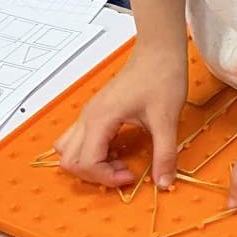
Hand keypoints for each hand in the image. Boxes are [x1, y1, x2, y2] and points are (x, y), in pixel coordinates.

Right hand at [55, 39, 186, 188]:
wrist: (159, 52)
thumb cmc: (161, 78)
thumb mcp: (166, 120)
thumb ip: (164, 154)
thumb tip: (164, 183)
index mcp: (100, 119)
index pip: (85, 163)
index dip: (106, 177)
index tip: (131, 176)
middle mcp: (88, 117)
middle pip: (69, 160)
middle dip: (95, 174)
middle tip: (125, 172)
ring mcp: (89, 114)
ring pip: (69, 150)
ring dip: (89, 163)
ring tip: (118, 162)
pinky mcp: (96, 112)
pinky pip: (81, 140)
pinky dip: (93, 152)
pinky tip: (118, 150)